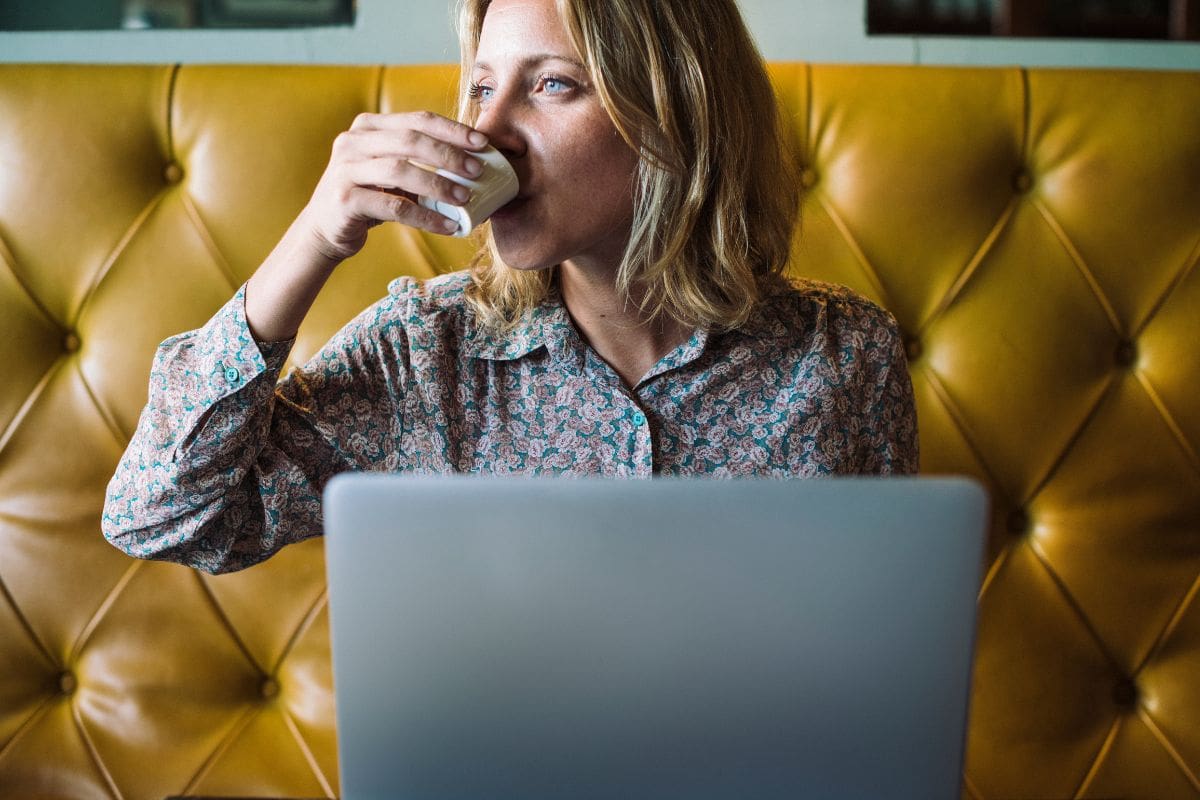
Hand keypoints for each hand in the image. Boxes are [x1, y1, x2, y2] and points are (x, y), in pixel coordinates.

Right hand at [299, 111, 488, 262]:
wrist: (325, 228)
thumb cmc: (369, 196)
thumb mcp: (389, 170)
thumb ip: (418, 159)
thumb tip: (473, 160)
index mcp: (368, 126)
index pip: (417, 119)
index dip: (452, 129)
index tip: (482, 143)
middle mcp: (353, 141)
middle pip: (410, 140)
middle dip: (449, 154)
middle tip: (477, 171)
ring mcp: (346, 169)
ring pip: (401, 170)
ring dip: (438, 184)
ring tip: (465, 199)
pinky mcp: (346, 199)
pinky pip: (394, 206)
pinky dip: (425, 216)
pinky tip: (447, 225)